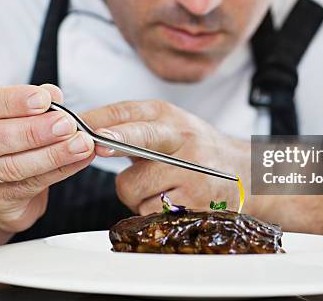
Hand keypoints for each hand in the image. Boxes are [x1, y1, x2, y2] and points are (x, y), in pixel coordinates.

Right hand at [0, 85, 95, 232]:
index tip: (43, 99)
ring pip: (11, 166)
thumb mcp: (9, 112)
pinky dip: (61, 169)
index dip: (10, 101)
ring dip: (52, 153)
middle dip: (33, 130)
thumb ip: (30, 102)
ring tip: (80, 143)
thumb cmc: (0, 138)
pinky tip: (80, 158)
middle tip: (66, 124)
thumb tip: (54, 95)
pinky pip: (31, 184)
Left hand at [80, 101, 251, 215]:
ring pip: (133, 186)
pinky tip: (170, 199)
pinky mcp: (195, 202)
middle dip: (115, 140)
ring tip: (157, 185)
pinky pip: (149, 210)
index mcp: (170, 117)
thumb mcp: (169, 127)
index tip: (78, 124)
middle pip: (142, 138)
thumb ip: (130, 128)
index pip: (129, 112)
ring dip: (134, 192)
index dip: (100, 119)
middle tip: (96, 144)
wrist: (244, 173)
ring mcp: (191, 171)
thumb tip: (81, 130)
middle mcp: (183, 139)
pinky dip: (150, 209)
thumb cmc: (195, 150)